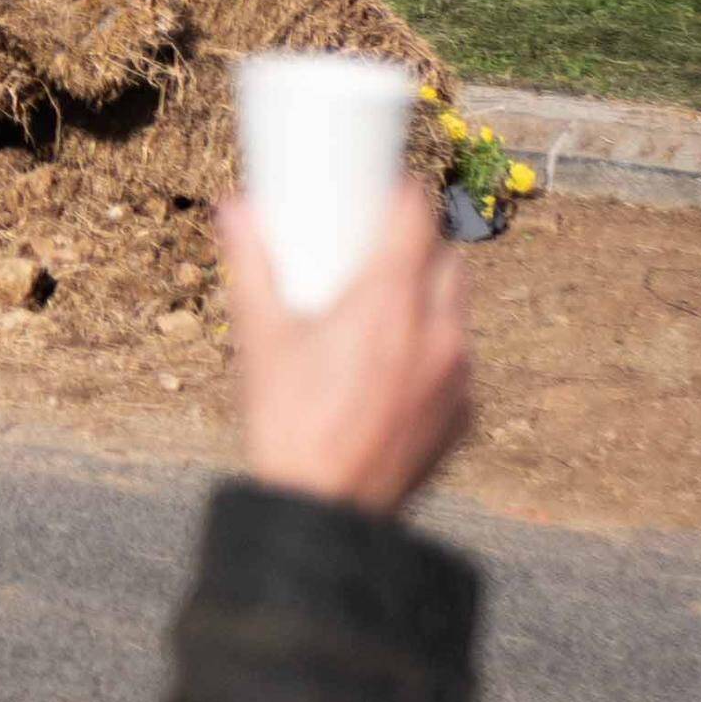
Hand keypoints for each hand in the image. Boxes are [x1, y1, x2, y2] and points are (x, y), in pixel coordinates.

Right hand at [221, 182, 470, 516]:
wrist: (327, 513)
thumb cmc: (288, 422)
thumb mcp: (260, 338)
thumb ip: (252, 265)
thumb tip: (236, 209)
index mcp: (389, 303)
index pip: (418, 216)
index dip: (401, 193)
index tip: (378, 188)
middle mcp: (438, 333)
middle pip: (448, 258)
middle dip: (417, 245)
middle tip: (371, 250)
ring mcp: (458, 377)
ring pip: (456, 310)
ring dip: (428, 296)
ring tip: (380, 311)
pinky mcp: (464, 414)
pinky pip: (456, 361)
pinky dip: (431, 350)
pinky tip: (388, 369)